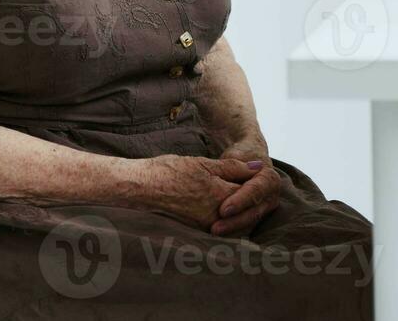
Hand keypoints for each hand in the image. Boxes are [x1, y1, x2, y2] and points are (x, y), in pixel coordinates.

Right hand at [133, 153, 262, 229]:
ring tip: (226, 196)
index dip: (254, 184)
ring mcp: (204, 227)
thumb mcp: (203, 164)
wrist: (138, 189)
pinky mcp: (194, 232)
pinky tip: (214, 208)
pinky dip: (221, 219)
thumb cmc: (168, 172)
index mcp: (221, 196)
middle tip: (241, 186)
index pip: (251, 194)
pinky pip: (216, 228)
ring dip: (235, 211)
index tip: (251, 176)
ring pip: (231, 221)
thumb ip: (233, 168)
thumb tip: (259, 167)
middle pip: (244, 211)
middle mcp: (215, 216)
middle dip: (247, 200)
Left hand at [212, 139, 282, 237]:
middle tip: (215, 229)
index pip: (256, 191)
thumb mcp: (237, 155)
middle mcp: (271, 196)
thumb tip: (228, 166)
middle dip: (234, 222)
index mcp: (269, 179)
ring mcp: (265, 208)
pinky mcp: (255, 217)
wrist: (249, 156)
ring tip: (213, 234)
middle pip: (254, 212)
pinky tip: (216, 237)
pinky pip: (245, 227)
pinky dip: (232, 232)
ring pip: (249, 223)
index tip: (223, 210)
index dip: (240, 201)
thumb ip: (233, 163)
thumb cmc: (241, 154)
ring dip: (232, 230)